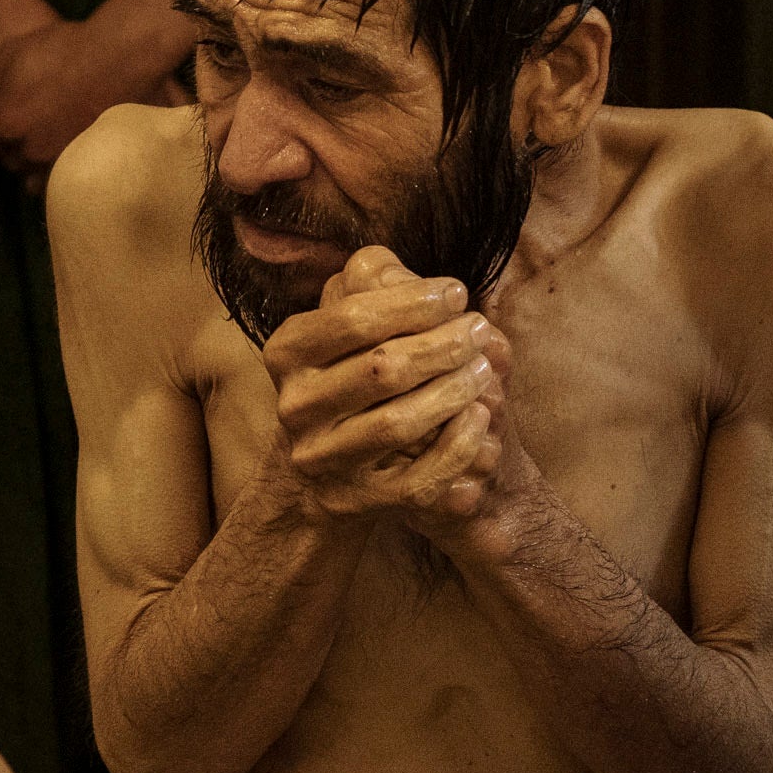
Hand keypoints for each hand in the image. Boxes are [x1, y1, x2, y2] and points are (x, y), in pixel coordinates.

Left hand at [0, 0, 185, 176]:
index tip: (6, 115)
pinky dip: (56, 171)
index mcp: (5, 125)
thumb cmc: (60, 49)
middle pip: (8, 160)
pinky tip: (64, 149)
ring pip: (32, 175)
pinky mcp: (84, 164)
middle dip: (12, 147)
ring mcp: (58, 161)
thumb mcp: (7, 57)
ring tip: (47, 138)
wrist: (120, 57)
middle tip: (28, 123)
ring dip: (33, 162)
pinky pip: (60, 180)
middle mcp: (28, 150)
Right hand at [255, 247, 508, 536]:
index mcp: (287, 353)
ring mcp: (323, 459)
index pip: (353, 318)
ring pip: (398, 424)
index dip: (413, 302)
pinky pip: (417, 479)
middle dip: (443, 344)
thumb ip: (370, 287)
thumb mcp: (344, 328)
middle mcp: (295, 407)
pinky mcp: (354, 501)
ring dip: (455, 392)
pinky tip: (481, 418)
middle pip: (381, 369)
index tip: (456, 293)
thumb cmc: (348, 379)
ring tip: (485, 368)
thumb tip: (405, 271)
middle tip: (480, 330)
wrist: (320, 474)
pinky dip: (457, 447)